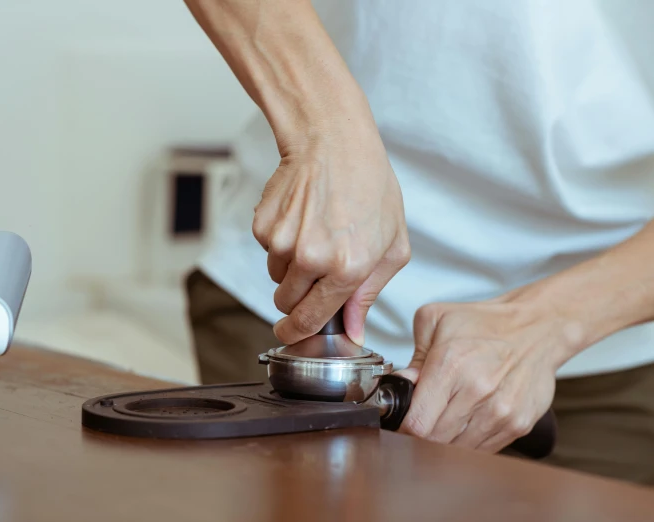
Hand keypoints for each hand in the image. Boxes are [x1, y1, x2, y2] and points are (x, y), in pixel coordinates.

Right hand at [253, 117, 409, 345]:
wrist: (333, 141)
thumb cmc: (369, 187)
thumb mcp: (392, 244)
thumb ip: (371, 293)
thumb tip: (352, 330)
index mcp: (348, 268)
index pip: (310, 320)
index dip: (297, 334)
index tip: (290, 336)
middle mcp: (312, 259)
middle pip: (286, 303)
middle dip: (297, 297)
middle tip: (316, 270)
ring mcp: (283, 242)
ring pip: (276, 277)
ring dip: (291, 267)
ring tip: (314, 234)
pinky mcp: (263, 226)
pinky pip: (267, 251)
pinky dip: (280, 242)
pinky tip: (301, 218)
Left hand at [396, 294, 580, 452]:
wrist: (537, 327)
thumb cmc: (485, 323)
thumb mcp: (435, 321)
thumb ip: (413, 356)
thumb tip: (401, 384)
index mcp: (451, 365)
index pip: (417, 422)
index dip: (404, 426)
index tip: (403, 420)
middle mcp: (477, 391)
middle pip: (435, 440)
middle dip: (423, 431)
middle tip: (424, 416)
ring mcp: (500, 412)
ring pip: (458, 449)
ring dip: (446, 439)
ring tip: (448, 415)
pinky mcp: (518, 425)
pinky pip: (483, 450)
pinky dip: (470, 441)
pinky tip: (469, 420)